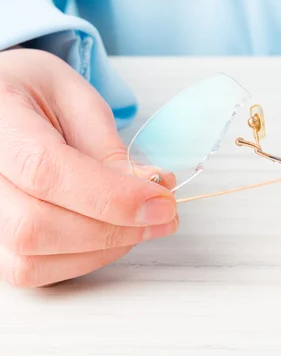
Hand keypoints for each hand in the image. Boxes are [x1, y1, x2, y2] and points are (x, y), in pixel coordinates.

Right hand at [0, 49, 177, 286]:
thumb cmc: (32, 95)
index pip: (45, 170)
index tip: (162, 203)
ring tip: (138, 222)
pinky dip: (81, 260)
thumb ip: (108, 149)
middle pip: (35, 225)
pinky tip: (108, 233)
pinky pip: (30, 271)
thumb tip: (155, 192)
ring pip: (30, 259)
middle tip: (164, 215)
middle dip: (115, 229)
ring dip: (102, 249)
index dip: (111, 196)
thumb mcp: (76, 100)